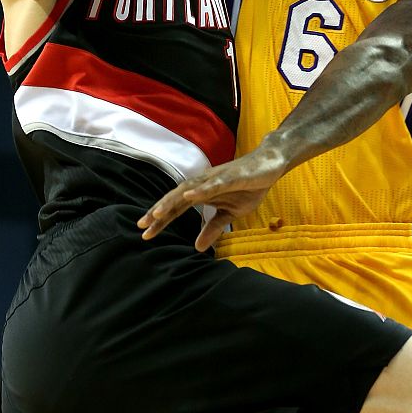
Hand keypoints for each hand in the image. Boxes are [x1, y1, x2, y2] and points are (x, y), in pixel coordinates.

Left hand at [138, 142, 285, 249]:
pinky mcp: (231, 176)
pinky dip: (201, 191)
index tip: (145, 233)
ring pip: (189, 189)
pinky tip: (189, 196)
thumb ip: (212, 227)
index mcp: (201, 193)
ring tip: (158, 212)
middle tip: (142, 225)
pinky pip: (214, 184)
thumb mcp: (230, 213)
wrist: (269, 164)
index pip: (177, 208)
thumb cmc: (247, 187)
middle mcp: (203, 184)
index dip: (161, 220)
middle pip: (176, 198)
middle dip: (159, 211)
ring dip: (173, 200)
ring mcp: (216, 178)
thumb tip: (197, 247)